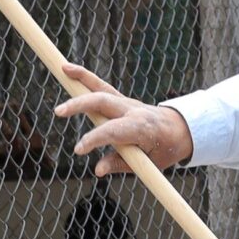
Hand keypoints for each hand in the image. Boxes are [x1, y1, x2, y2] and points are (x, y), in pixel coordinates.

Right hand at [53, 63, 193, 174]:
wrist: (179, 129)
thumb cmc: (164, 149)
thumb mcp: (148, 164)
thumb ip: (120, 165)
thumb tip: (97, 169)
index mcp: (142, 128)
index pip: (113, 130)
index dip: (95, 139)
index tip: (78, 150)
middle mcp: (133, 110)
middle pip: (104, 102)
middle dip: (80, 105)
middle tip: (58, 112)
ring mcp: (127, 102)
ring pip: (102, 87)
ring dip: (82, 78)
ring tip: (62, 69)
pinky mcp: (121, 99)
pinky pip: (101, 86)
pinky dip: (85, 77)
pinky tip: (68, 70)